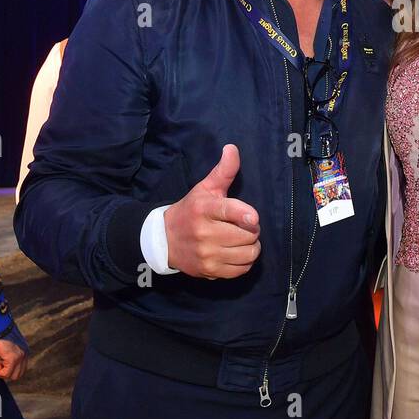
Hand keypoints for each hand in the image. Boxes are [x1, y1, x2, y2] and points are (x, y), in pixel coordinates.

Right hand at [0, 335, 27, 381]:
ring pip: (14, 376)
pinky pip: (6, 374)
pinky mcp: (13, 358)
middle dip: (7, 373)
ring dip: (3, 373)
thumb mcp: (8, 345)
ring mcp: (20, 357)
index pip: (21, 369)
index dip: (10, 369)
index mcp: (25, 351)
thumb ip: (10, 354)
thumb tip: (4, 363)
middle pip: (19, 375)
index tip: (2, 363)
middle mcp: (25, 354)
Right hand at [164, 144, 260, 278]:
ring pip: (247, 253)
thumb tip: (233, 148)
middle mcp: (204, 232)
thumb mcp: (205, 188)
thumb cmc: (191, 210)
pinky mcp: (209, 270)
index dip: (244, 215)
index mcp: (204, 209)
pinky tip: (238, 253)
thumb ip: (223, 171)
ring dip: (252, 246)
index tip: (254, 218)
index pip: (227, 211)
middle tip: (246, 226)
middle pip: (246, 235)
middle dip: (252, 230)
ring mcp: (207, 254)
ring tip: (244, 240)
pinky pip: (241, 269)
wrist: (164, 240)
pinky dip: (245, 262)